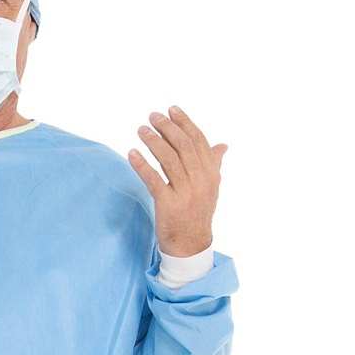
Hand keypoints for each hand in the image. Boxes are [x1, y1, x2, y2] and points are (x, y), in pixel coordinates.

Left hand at [128, 105, 226, 256]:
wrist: (190, 245)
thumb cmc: (197, 213)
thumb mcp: (210, 189)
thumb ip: (214, 165)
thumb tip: (222, 145)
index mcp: (212, 174)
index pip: (198, 141)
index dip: (185, 123)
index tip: (172, 109)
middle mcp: (201, 181)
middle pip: (183, 146)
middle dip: (167, 128)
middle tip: (152, 117)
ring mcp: (186, 193)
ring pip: (168, 159)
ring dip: (153, 141)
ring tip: (141, 130)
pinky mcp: (169, 204)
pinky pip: (153, 179)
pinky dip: (141, 164)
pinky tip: (132, 153)